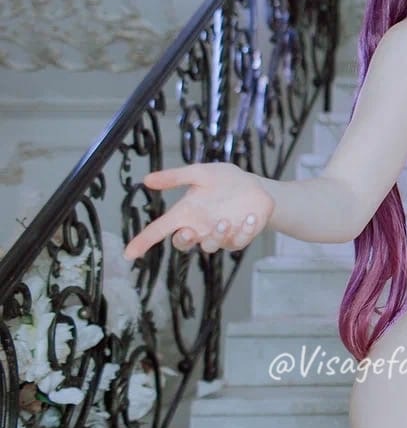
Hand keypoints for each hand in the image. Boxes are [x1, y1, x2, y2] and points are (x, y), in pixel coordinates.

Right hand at [123, 163, 273, 259]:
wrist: (255, 186)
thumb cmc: (224, 181)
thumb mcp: (200, 174)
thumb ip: (176, 177)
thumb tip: (147, 179)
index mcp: (185, 213)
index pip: (159, 229)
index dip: (143, 241)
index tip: (129, 253)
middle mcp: (199, 227)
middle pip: (182, 243)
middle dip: (184, 240)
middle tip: (189, 231)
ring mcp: (219, 235)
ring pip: (210, 245)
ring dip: (216, 234)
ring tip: (225, 220)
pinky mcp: (240, 237)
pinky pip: (239, 241)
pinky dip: (245, 231)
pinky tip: (251, 217)